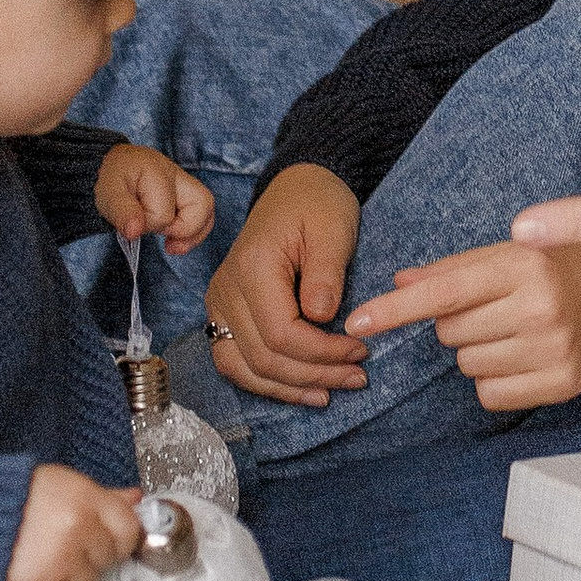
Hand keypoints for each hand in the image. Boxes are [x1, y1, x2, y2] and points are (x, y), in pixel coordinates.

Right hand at [4, 464, 141, 580]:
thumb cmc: (21, 496)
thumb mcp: (66, 484)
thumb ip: (103, 496)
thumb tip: (135, 499)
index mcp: (86, 499)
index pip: (128, 529)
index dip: (121, 538)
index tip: (110, 541)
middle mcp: (78, 528)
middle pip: (107, 558)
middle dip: (91, 555)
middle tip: (66, 545)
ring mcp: (60, 559)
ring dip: (71, 577)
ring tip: (47, 558)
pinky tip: (38, 576)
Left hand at [93, 143, 213, 252]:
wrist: (111, 165)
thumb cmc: (110, 179)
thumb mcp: (108, 194)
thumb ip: (122, 213)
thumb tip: (135, 232)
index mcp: (158, 172)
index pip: (164, 212)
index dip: (149, 224)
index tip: (133, 224)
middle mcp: (178, 175)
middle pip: (202, 204)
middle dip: (183, 229)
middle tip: (163, 239)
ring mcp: (184, 182)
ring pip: (207, 209)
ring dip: (193, 233)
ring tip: (172, 246)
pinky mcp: (185, 193)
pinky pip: (203, 213)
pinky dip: (194, 231)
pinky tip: (177, 241)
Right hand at [199, 164, 366, 404]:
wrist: (295, 188)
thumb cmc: (317, 204)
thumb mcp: (333, 229)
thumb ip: (326, 275)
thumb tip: (322, 319)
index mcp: (252, 268)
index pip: (281, 334)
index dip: (322, 353)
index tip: (360, 350)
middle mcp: (226, 291)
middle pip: (262, 357)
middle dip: (313, 375)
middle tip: (357, 377)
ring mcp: (220, 304)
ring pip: (243, 368)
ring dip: (287, 388)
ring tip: (330, 393)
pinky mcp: (225, 313)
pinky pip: (237, 361)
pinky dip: (267, 380)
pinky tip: (301, 388)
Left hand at [344, 238, 580, 409]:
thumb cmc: (571, 267)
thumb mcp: (520, 252)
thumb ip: (458, 268)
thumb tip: (400, 285)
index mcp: (525, 265)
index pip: (443, 292)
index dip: (395, 310)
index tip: (356, 322)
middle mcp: (539, 307)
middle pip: (449, 332)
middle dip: (459, 322)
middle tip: (497, 309)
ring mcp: (551, 349)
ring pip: (467, 365)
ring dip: (478, 351)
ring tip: (516, 332)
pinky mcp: (561, 384)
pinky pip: (490, 394)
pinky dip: (495, 380)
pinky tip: (524, 359)